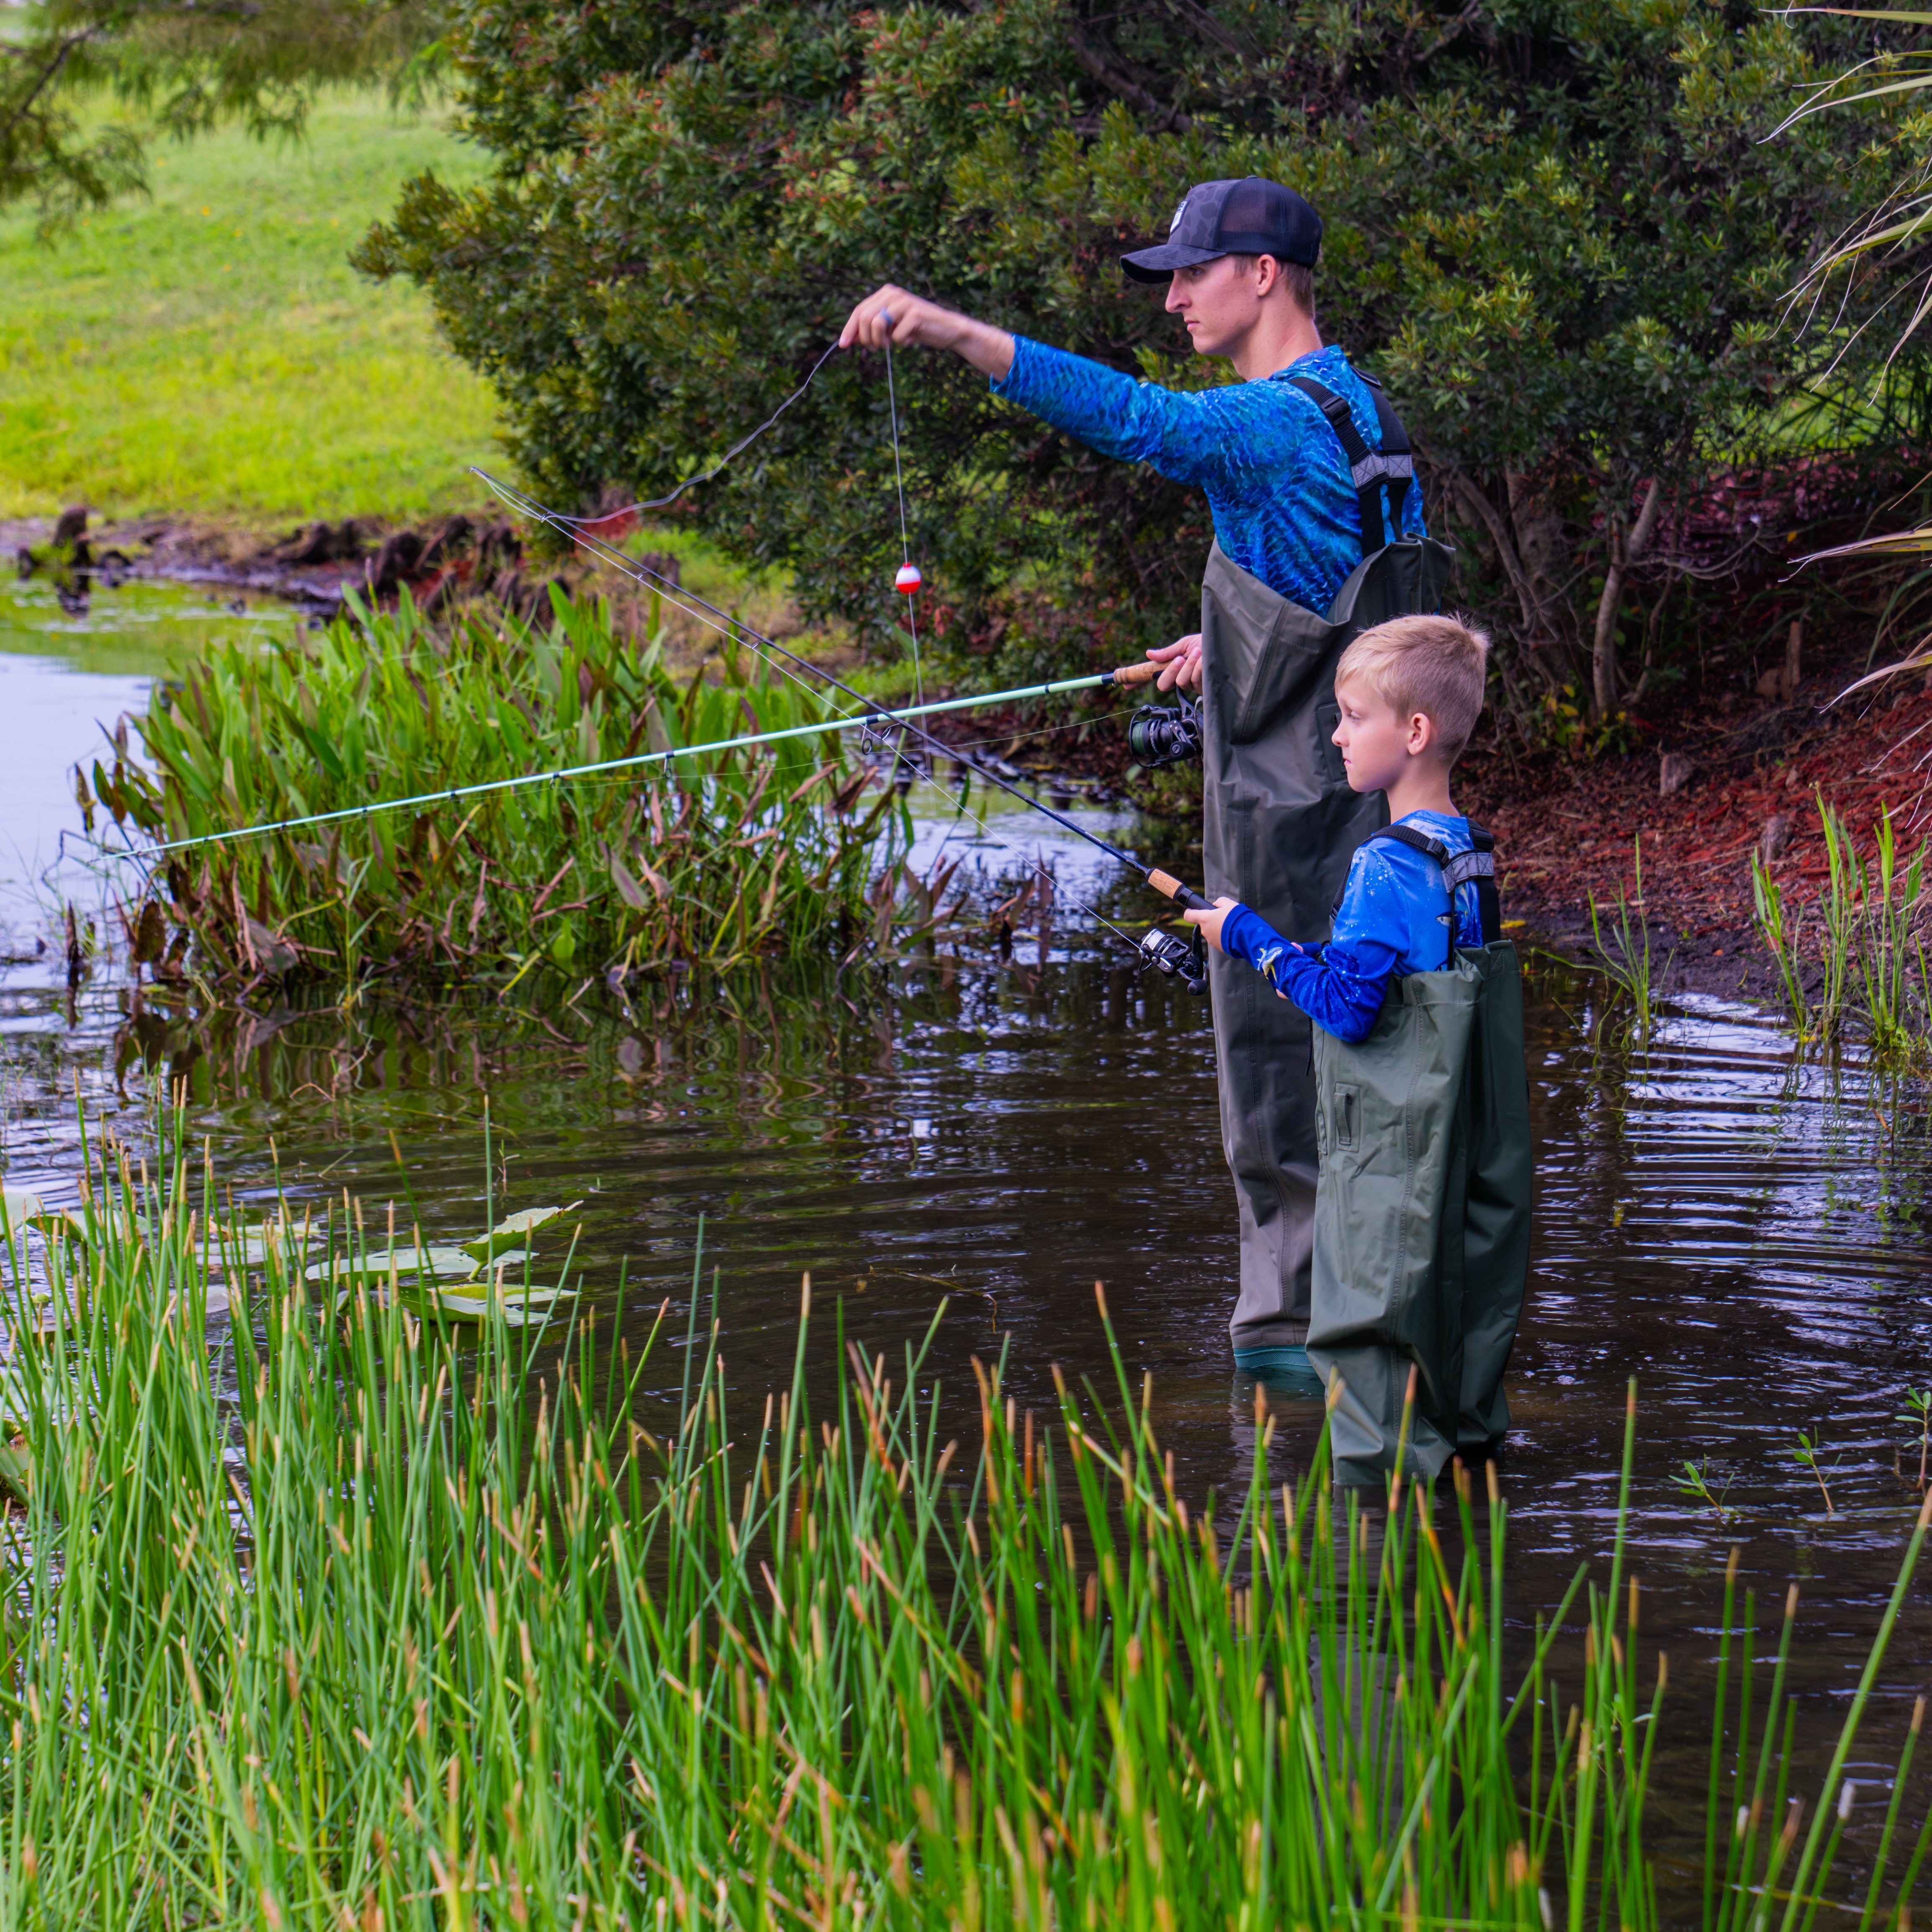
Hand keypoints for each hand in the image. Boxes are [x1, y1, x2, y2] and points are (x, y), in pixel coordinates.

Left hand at [839, 285, 1014, 379]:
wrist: (948, 330)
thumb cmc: (918, 329)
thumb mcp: (892, 328)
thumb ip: (872, 329)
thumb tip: (848, 340)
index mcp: (886, 293)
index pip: (859, 310)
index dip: (849, 328)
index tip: (844, 345)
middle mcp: (893, 293)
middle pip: (864, 317)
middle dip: (865, 338)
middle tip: (875, 348)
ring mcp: (904, 302)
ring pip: (876, 324)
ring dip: (879, 341)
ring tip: (889, 345)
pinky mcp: (915, 314)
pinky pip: (895, 336)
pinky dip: (900, 343)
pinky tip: (910, 340)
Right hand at [1147, 633, 1202, 692]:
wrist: (1224, 643)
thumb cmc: (1205, 643)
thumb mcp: (1185, 645)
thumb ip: (1168, 652)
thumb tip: (1149, 654)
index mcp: (1175, 671)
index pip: (1158, 681)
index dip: (1149, 678)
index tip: (1141, 677)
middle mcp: (1183, 681)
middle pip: (1165, 684)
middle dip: (1171, 670)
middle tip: (1180, 658)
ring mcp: (1194, 686)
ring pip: (1182, 681)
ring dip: (1190, 665)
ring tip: (1198, 652)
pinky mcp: (1205, 688)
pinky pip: (1196, 681)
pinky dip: (1199, 668)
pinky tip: (1205, 658)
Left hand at [1182, 895, 1239, 952]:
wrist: (1246, 935)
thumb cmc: (1237, 918)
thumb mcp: (1228, 903)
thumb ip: (1219, 902)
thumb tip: (1216, 905)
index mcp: (1205, 919)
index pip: (1188, 916)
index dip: (1190, 912)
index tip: (1192, 910)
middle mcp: (1205, 931)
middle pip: (1203, 924)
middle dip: (1211, 921)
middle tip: (1223, 918)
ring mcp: (1211, 940)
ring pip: (1211, 932)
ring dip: (1218, 929)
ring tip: (1230, 926)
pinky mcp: (1218, 947)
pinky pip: (1218, 940)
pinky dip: (1223, 937)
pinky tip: (1232, 934)